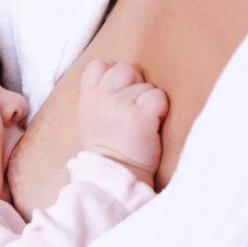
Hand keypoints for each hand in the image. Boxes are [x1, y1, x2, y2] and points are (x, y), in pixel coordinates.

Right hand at [78, 60, 168, 184]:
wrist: (116, 179)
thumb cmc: (109, 152)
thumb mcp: (92, 122)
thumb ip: (100, 97)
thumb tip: (120, 76)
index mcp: (87, 100)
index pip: (98, 67)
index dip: (112, 78)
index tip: (117, 99)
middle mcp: (100, 99)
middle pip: (125, 69)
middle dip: (135, 85)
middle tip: (133, 113)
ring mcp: (119, 106)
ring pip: (146, 86)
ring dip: (148, 103)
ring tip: (140, 126)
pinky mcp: (139, 116)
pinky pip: (158, 97)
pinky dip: (160, 111)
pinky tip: (151, 127)